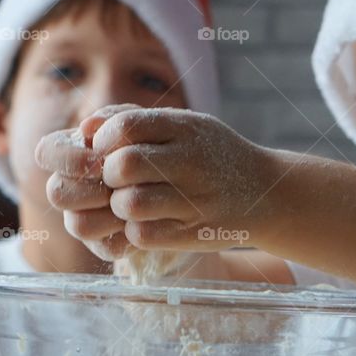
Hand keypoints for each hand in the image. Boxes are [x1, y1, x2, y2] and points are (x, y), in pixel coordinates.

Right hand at [37, 104, 140, 260]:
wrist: (187, 180)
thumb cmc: (155, 144)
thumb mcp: (140, 125)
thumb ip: (115, 121)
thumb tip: (88, 127)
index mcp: (71, 152)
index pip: (47, 152)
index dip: (67, 159)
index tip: (99, 160)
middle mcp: (70, 187)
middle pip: (58, 193)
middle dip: (91, 189)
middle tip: (119, 184)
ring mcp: (84, 217)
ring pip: (79, 225)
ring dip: (112, 212)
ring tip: (139, 200)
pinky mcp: (105, 244)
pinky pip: (107, 247)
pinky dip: (129, 236)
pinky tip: (147, 221)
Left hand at [90, 107, 278, 251]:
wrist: (269, 192)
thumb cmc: (213, 156)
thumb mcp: (184, 126)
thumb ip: (134, 119)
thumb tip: (86, 127)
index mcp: (185, 127)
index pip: (125, 126)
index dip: (104, 141)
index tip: (107, 152)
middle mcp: (192, 161)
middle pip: (123, 165)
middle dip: (107, 176)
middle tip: (115, 182)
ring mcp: (195, 199)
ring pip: (129, 204)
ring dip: (119, 207)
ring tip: (128, 205)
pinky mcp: (196, 233)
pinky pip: (143, 235)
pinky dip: (133, 232)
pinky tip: (144, 224)